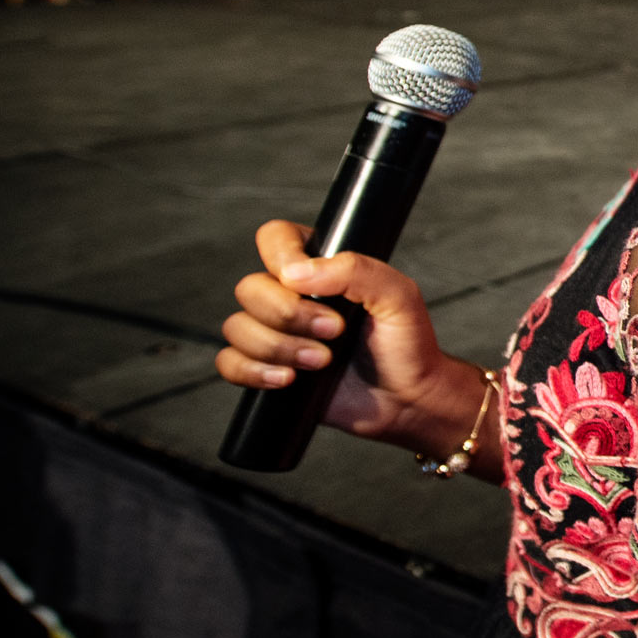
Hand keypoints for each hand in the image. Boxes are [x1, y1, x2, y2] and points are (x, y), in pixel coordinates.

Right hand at [215, 219, 480, 453]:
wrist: (407, 399)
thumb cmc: (407, 343)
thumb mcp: (398, 296)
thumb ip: (356, 271)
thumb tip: (295, 273)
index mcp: (320, 266)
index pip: (275, 238)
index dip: (280, 255)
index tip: (303, 282)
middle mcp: (291, 295)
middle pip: (249, 288)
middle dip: (288, 314)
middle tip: (335, 331)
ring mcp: (277, 332)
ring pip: (237, 327)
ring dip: (279, 347)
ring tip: (323, 361)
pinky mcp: (267, 367)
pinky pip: (229, 363)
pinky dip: (254, 371)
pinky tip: (289, 379)